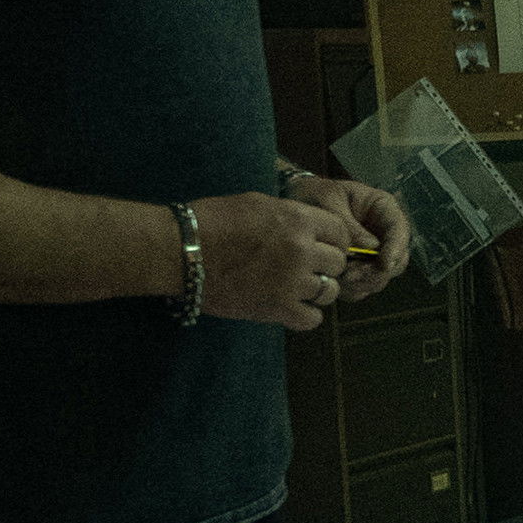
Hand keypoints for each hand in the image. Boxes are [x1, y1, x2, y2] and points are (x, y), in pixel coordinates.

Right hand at [191, 191, 360, 330]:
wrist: (181, 250)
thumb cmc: (213, 220)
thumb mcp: (259, 204)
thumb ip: (292, 216)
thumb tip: (312, 227)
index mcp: (299, 220)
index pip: (342, 233)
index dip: (333, 240)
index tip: (321, 246)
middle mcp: (302, 251)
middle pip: (338, 263)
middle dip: (326, 265)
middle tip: (306, 267)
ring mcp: (291, 282)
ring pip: (330, 291)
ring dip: (318, 290)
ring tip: (297, 287)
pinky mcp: (276, 309)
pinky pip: (312, 318)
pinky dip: (305, 314)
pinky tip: (290, 306)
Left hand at [285, 175, 414, 299]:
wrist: (294, 202)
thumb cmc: (313, 193)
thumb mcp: (328, 200)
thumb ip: (347, 223)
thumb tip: (369, 247)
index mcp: (382, 209)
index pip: (399, 230)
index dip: (396, 249)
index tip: (384, 264)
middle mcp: (382, 233)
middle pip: (396, 260)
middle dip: (377, 272)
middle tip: (352, 276)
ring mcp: (372, 254)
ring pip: (381, 276)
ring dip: (364, 283)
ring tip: (338, 279)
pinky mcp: (359, 269)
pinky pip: (364, 286)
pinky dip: (353, 289)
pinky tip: (335, 284)